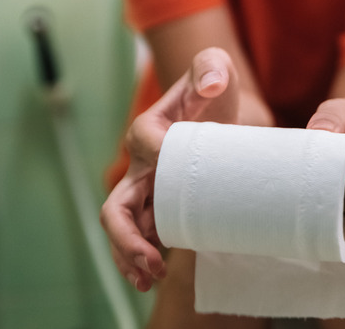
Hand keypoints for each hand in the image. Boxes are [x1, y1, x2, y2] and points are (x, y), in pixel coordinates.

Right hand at [100, 47, 239, 290]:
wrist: (226, 114)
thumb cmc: (215, 90)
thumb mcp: (216, 67)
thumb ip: (210, 66)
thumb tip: (210, 85)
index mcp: (148, 130)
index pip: (145, 145)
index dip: (160, 160)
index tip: (187, 177)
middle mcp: (141, 164)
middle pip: (117, 205)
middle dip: (127, 237)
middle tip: (152, 262)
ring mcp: (149, 189)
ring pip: (123, 227)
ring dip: (129, 256)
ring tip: (148, 279)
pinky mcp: (163, 205)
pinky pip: (142, 235)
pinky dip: (140, 258)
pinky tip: (152, 277)